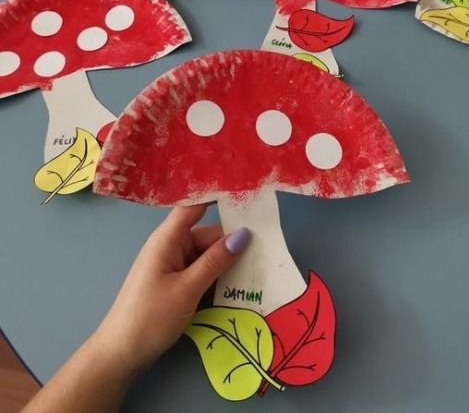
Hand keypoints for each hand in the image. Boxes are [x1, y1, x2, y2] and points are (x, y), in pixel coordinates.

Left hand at [92, 204, 249, 373]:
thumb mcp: (188, 289)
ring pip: (207, 257)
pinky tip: (239, 289)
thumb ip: (216, 261)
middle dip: (232, 242)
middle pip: (207, 236)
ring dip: (227, 264)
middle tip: (267, 249)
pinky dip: (217, 279)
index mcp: (167, 239)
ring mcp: (173, 266)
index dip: (218, 197)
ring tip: (260, 270)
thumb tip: (243, 234)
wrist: (120, 354)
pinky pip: (201, 273)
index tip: (247, 194)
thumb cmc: (150, 316)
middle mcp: (170, 247)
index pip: (195, 206)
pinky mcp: (175, 284)